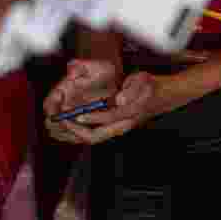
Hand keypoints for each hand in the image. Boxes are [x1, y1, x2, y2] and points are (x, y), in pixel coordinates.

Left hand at [48, 70, 166, 144]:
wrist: (163, 96)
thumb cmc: (151, 86)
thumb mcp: (144, 82)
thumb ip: (133, 90)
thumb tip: (119, 101)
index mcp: (130, 114)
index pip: (108, 119)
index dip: (92, 117)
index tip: (77, 113)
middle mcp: (121, 125)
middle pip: (96, 135)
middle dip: (76, 130)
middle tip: (61, 119)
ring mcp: (116, 128)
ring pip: (91, 137)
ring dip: (72, 132)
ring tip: (57, 122)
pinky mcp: (111, 126)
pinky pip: (91, 133)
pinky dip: (77, 130)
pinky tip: (65, 122)